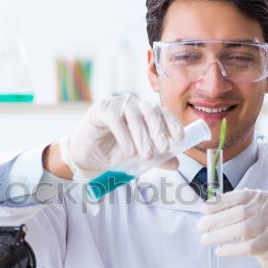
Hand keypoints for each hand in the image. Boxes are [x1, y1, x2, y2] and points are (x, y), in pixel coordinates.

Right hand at [58, 93, 184, 180]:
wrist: (87, 156)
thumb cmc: (113, 153)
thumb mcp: (138, 158)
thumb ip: (157, 159)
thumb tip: (176, 163)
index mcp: (145, 112)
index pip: (163, 114)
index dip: (173, 124)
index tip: (180, 137)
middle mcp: (134, 104)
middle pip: (151, 112)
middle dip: (159, 131)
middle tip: (164, 149)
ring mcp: (117, 103)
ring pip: (135, 116)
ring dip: (143, 138)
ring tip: (146, 156)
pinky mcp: (101, 108)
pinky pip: (116, 119)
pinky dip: (125, 137)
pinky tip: (129, 152)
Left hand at [197, 188, 267, 267]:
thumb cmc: (263, 227)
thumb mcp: (254, 212)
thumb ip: (235, 208)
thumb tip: (207, 210)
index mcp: (264, 197)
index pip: (240, 196)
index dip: (220, 202)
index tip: (204, 209)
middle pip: (239, 213)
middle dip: (216, 220)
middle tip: (201, 227)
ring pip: (242, 230)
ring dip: (219, 235)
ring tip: (205, 239)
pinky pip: (248, 247)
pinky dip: (231, 249)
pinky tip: (219, 251)